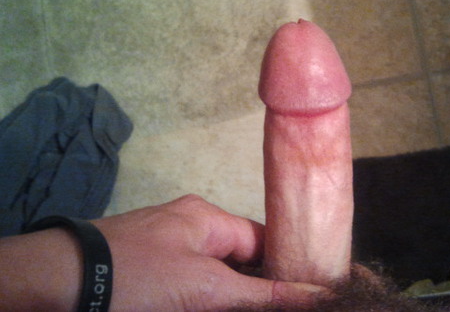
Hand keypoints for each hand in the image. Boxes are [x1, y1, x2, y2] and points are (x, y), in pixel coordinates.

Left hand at [93, 194, 327, 310]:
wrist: (61, 282)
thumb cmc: (139, 276)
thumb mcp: (205, 287)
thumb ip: (260, 294)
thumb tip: (316, 296)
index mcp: (207, 218)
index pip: (261, 240)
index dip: (283, 268)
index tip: (303, 296)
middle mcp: (189, 227)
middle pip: (237, 260)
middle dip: (252, 290)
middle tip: (268, 308)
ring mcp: (166, 248)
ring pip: (212, 275)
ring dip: (225, 297)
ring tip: (230, 305)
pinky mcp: (148, 270)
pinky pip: (188, 282)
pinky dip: (201, 297)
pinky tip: (204, 306)